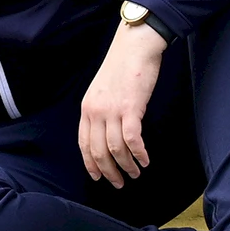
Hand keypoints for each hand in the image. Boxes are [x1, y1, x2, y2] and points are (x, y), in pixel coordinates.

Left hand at [77, 17, 166, 187]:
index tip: (98, 177)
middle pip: (97, 151)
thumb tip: (107, 132)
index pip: (83, 143)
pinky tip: (145, 160)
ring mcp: (112, 110)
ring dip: (126, 166)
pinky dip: (139, 154)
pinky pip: (132, 139)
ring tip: (136, 173)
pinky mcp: (131, 108)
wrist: (134, 47)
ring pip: (115, 149)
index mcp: (87, 108)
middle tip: (119, 183)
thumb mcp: (102, 90)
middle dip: (108, 171)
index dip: (90, 163)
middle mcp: (96, 111)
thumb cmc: (122, 67)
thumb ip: (102, 111)